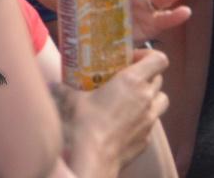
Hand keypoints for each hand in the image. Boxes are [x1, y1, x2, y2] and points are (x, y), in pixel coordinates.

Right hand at [63, 49, 169, 175]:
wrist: (95, 158)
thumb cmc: (86, 125)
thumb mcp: (73, 102)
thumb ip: (64, 90)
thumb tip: (52, 85)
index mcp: (133, 81)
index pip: (159, 59)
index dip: (149, 56)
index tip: (133, 60)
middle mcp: (146, 97)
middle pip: (159, 79)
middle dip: (147, 77)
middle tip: (129, 81)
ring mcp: (150, 118)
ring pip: (161, 100)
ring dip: (151, 97)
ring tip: (134, 101)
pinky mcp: (148, 138)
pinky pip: (151, 123)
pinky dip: (143, 121)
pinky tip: (126, 124)